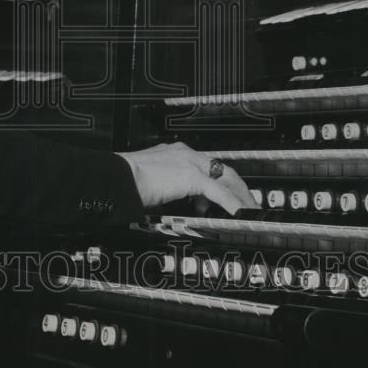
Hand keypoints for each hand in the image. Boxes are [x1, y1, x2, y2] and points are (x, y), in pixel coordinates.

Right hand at [117, 142, 257, 215]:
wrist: (118, 177)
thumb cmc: (126, 181)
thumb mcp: (152, 181)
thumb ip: (166, 186)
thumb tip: (171, 199)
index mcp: (176, 153)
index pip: (206, 165)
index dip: (219, 181)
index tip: (226, 195)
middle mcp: (186, 154)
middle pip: (223, 169)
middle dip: (238, 187)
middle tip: (247, 203)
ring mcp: (190, 163)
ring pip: (226, 179)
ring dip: (240, 197)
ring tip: (249, 211)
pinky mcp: (192, 177)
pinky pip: (220, 193)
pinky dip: (233, 204)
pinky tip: (240, 214)